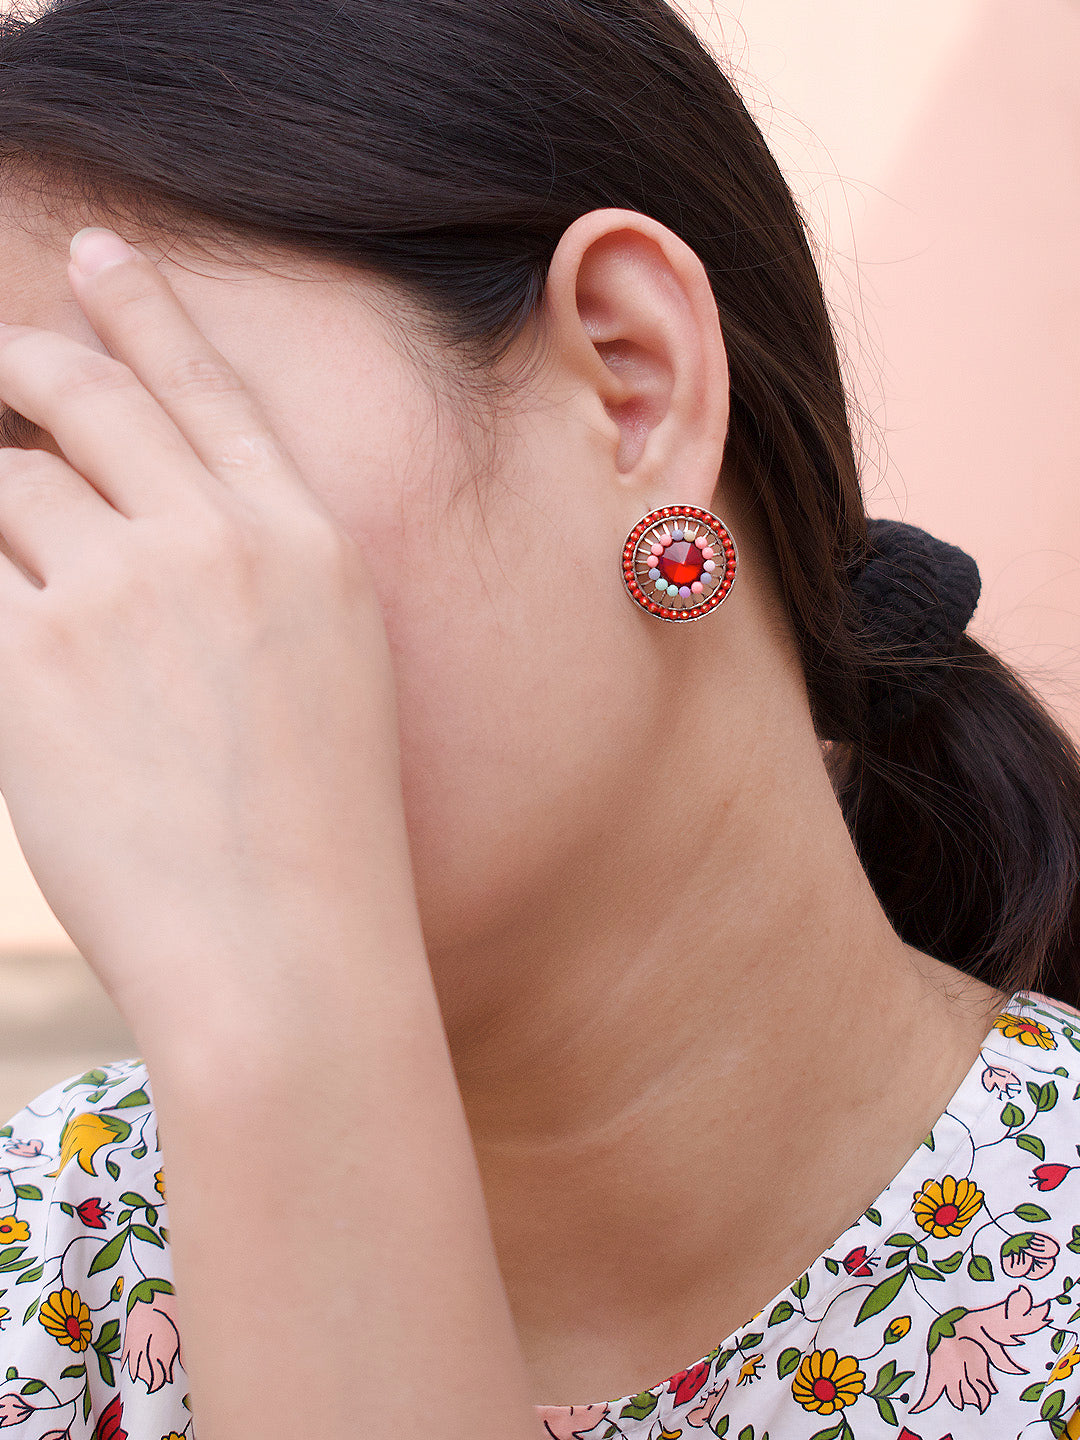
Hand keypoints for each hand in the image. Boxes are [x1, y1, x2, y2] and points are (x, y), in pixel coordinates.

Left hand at [0, 227, 414, 1041]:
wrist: (290, 953)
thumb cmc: (321, 840)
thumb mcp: (326, 677)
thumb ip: (244, 581)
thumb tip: (126, 524)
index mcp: (307, 541)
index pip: (207, 387)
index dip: (144, 309)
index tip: (96, 257)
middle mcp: (218, 540)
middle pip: (85, 398)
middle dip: (24, 367)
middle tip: (0, 370)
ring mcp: (122, 590)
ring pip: (7, 487)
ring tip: (31, 602)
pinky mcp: (29, 659)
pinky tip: (17, 658)